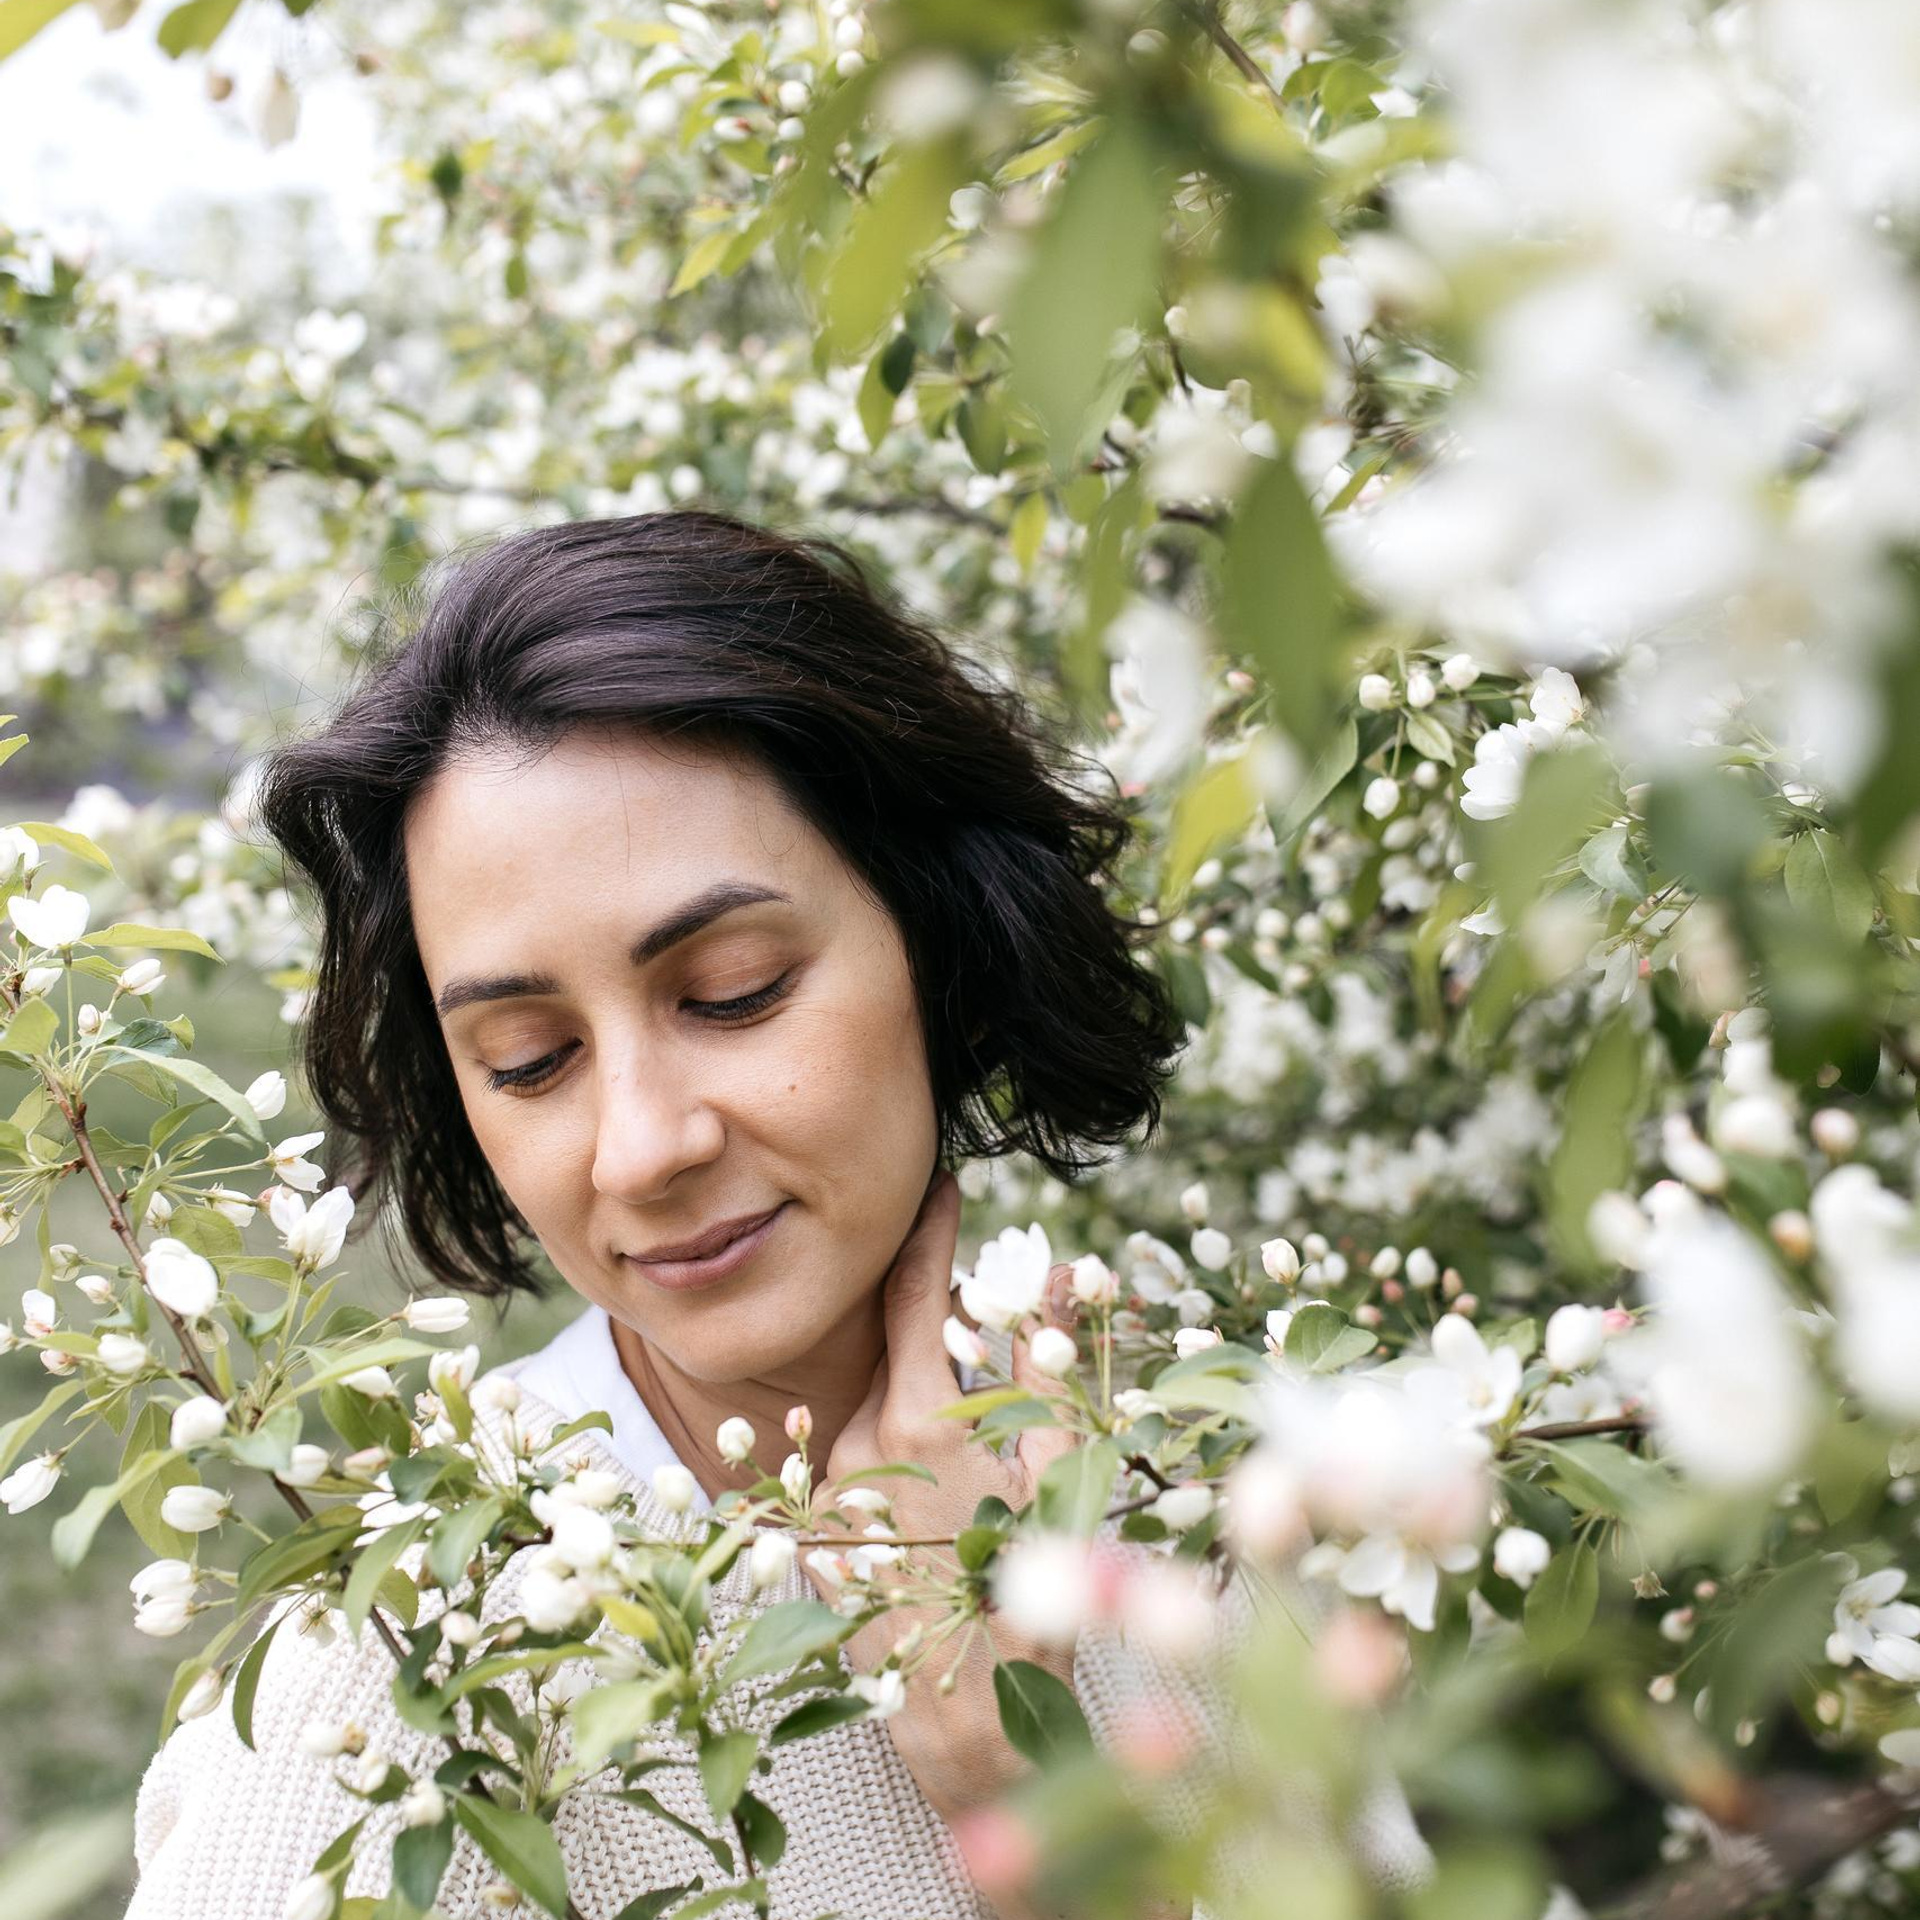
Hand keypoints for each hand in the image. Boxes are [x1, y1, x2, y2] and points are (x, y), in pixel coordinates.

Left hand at [806, 1168, 1081, 1828]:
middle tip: (979, 1339)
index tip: (942, 1186)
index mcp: (922, 1421)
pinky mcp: (811, 1528)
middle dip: (936, 1333)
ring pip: (877, 1409)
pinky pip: (857, 1466)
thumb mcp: (1051, 1475)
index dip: (932, 1233)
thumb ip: (1045, 1368)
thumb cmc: (1027, 1599)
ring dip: (919, 1413)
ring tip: (966, 1479)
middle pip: (895, 1350)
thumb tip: (1060, 1279)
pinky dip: (894, 1466)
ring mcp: (828, 1486)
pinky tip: (930, 1519)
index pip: (917, 1293)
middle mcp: (860, 1441)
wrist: (964, 1722)